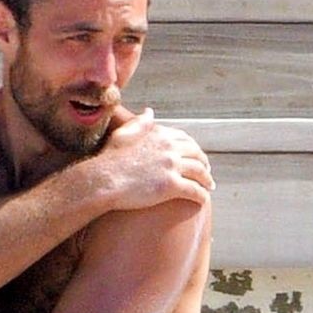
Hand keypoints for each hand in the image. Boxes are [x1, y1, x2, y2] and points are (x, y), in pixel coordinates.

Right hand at [94, 108, 213, 210]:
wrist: (104, 179)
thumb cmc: (109, 158)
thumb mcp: (124, 133)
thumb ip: (140, 122)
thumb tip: (150, 112)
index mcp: (160, 134)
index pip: (185, 139)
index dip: (193, 148)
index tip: (196, 155)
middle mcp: (169, 148)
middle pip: (196, 154)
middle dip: (204, 163)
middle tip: (207, 172)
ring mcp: (172, 166)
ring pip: (199, 172)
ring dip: (207, 180)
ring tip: (209, 186)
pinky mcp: (171, 185)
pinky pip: (194, 191)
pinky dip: (201, 195)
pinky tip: (203, 200)